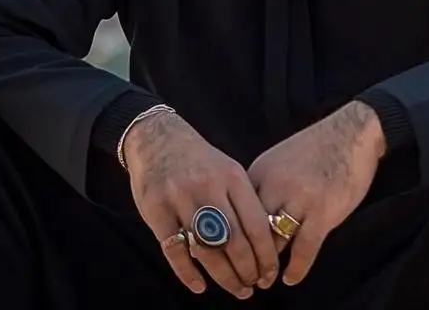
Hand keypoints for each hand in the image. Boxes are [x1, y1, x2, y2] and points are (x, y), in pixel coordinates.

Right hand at [124, 105, 280, 299]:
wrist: (159, 138)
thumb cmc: (200, 161)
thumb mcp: (228, 170)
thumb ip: (242, 201)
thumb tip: (263, 242)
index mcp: (232, 177)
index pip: (255, 222)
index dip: (265, 253)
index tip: (271, 273)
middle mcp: (209, 188)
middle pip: (234, 240)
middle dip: (247, 269)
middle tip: (254, 287)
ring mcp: (182, 200)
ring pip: (207, 249)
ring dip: (224, 276)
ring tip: (237, 290)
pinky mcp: (157, 212)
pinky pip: (174, 251)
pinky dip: (188, 273)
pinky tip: (200, 286)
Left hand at [246, 100, 385, 287]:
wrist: (354, 131)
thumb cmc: (317, 148)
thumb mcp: (279, 159)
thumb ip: (261, 188)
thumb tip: (244, 221)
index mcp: (260, 172)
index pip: (235, 215)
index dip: (230, 240)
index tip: (228, 257)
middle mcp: (275, 185)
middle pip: (250, 233)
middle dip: (246, 259)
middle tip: (245, 276)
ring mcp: (299, 199)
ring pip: (274, 244)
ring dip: (267, 268)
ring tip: (264, 280)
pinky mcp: (323, 211)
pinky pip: (303, 250)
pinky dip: (295, 269)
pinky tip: (291, 278)